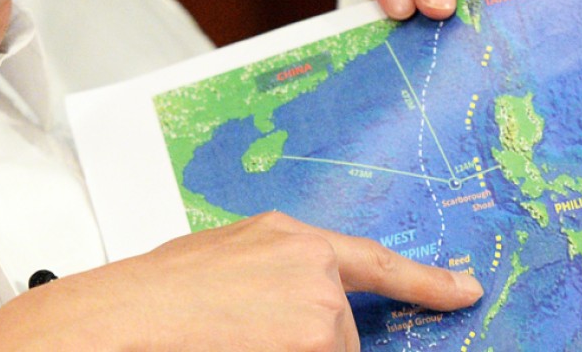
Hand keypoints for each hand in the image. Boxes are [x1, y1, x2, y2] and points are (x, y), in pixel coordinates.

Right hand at [0, 212, 482, 350]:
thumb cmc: (152, 298)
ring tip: (227, 339)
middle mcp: (314, 271)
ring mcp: (318, 315)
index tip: (465, 290)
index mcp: (290, 241)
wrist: (116, 322)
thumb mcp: (220, 263)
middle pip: (340, 332)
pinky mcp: (318, 347)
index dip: (424, 280)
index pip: (374, 261)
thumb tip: (287, 310)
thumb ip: (271, 278)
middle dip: (305, 346)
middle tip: (240, 336)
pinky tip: (233, 341)